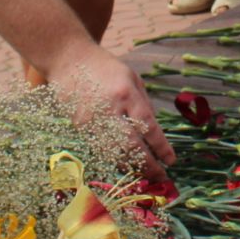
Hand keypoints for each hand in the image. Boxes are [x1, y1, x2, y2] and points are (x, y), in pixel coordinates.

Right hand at [47, 41, 174, 177]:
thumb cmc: (105, 68)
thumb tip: (154, 132)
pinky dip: (114, 161)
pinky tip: (125, 166)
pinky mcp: (79, 128)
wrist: (68, 61)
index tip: (171, 160)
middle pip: (132, 146)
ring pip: (114, 154)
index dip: (161, 147)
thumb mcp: (132, 78)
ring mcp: (91, 122)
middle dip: (148, 165)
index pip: (148, 126)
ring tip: (146, 176)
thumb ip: (144, 104)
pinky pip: (100, 150)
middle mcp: (109, 110)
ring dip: (132, 168)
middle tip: (162, 177)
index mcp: (126, 94)